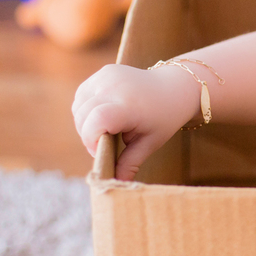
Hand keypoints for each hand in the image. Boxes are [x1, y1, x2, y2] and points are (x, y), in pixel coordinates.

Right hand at [72, 63, 201, 180]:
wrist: (177, 87)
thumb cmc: (165, 117)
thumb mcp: (150, 142)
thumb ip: (130, 162)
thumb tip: (116, 184)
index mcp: (128, 105)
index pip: (95, 121)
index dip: (91, 140)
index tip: (102, 150)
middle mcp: (115, 86)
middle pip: (82, 115)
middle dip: (87, 134)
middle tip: (106, 142)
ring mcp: (108, 75)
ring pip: (79, 105)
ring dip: (85, 121)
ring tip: (107, 128)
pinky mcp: (105, 71)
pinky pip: (83, 94)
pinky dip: (87, 107)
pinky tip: (103, 113)